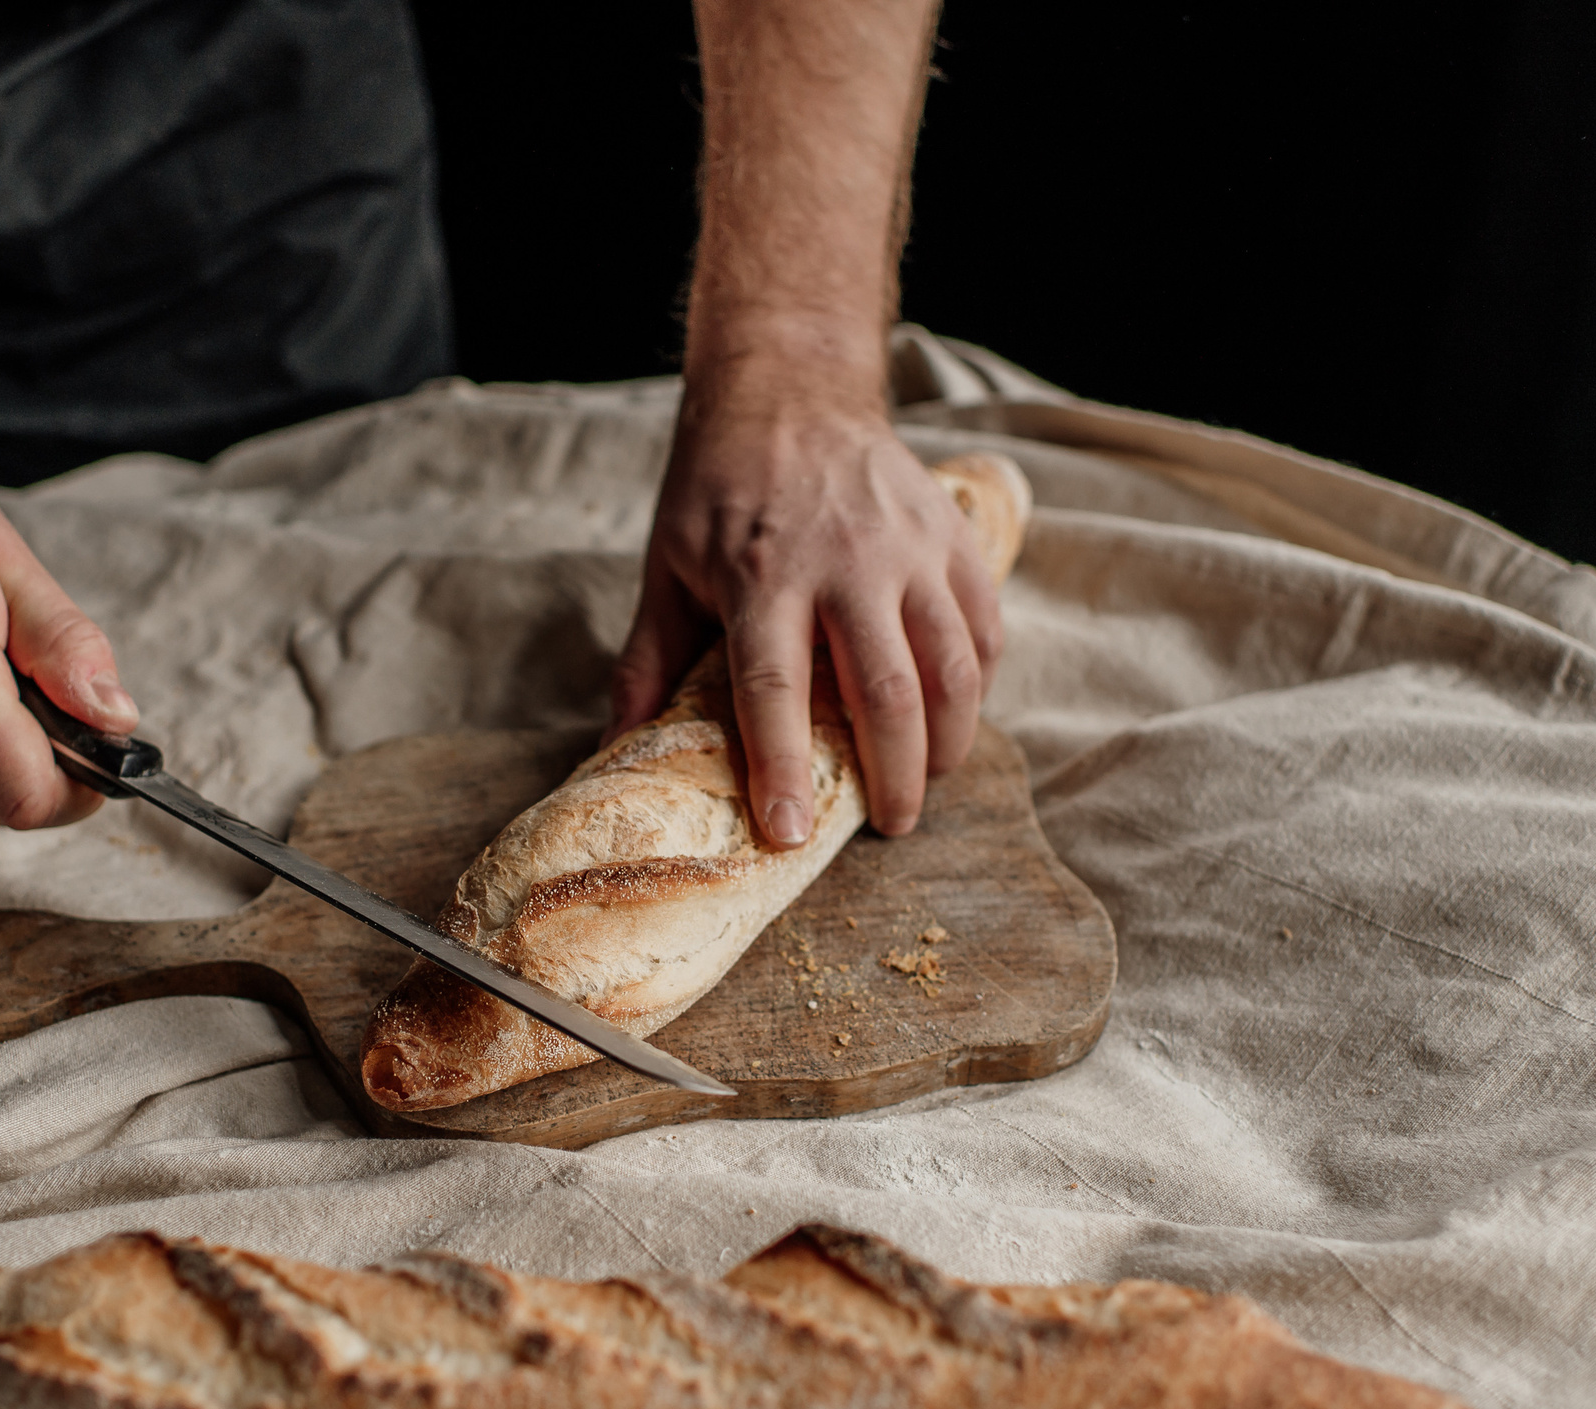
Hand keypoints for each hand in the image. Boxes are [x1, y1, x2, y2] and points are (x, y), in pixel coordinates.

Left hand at [611, 383, 1000, 842]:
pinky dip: (978, 686)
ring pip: (951, 667)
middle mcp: (845, 562)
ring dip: (947, 742)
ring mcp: (909, 548)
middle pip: (885, 692)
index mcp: (762, 575)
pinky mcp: (951, 537)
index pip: (773, 689)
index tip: (789, 833)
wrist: (791, 387)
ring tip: (926, 783)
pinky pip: (983, 627)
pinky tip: (954, 718)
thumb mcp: (667, 564)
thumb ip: (647, 659)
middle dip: (893, 776)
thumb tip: (612, 748)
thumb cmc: (720, 485)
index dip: (781, 767)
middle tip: (889, 827)